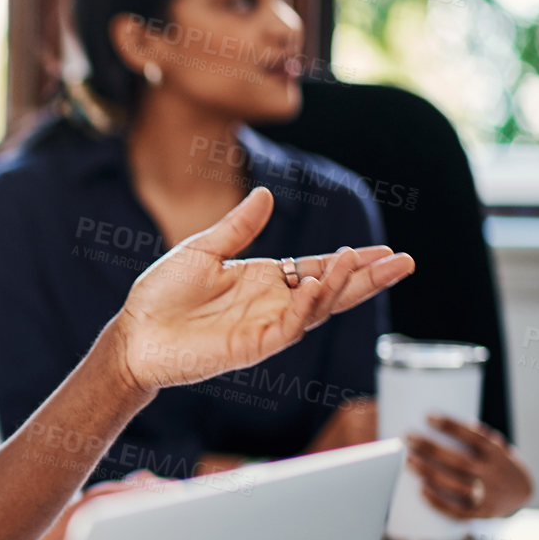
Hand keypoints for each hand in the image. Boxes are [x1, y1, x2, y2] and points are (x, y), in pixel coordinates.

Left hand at [112, 187, 414, 390]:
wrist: (134, 332)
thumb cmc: (161, 294)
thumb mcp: (202, 250)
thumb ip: (238, 227)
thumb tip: (265, 194)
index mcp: (264, 280)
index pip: (318, 269)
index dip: (351, 261)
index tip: (385, 251)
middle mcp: (272, 304)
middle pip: (332, 290)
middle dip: (369, 277)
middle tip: (405, 261)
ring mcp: (265, 326)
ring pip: (318, 308)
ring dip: (340, 285)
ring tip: (359, 261)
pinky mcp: (253, 346)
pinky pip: (290, 327)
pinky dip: (307, 306)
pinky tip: (318, 285)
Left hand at [407, 414, 533, 519]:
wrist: (522, 493)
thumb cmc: (495, 462)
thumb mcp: (494, 445)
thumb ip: (478, 436)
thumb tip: (461, 422)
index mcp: (497, 454)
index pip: (475, 438)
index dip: (452, 427)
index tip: (428, 416)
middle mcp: (494, 474)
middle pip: (460, 461)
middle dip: (432, 449)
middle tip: (408, 437)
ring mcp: (488, 495)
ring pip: (456, 484)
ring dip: (430, 473)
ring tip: (408, 461)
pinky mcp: (480, 512)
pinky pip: (458, 510)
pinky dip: (439, 502)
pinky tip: (420, 491)